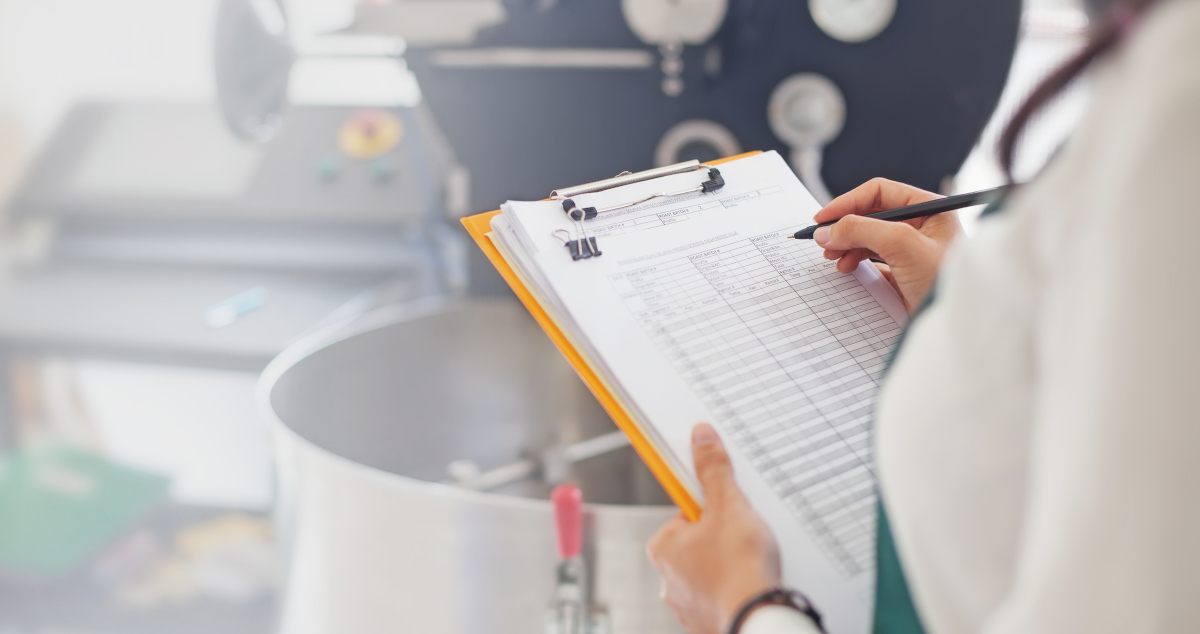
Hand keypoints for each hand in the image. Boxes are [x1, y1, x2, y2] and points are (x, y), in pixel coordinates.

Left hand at [647, 424, 780, 633]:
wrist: (758, 620)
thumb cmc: (740, 570)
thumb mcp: (729, 507)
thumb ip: (714, 471)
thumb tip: (701, 439)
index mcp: (663, 547)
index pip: (686, 512)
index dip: (713, 507)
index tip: (729, 508)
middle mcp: (668, 578)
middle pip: (699, 540)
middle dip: (723, 536)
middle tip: (746, 535)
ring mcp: (687, 603)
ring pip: (711, 568)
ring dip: (731, 563)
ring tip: (752, 562)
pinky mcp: (707, 620)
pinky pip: (722, 593)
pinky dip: (736, 587)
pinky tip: (751, 583)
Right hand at [812, 178, 962, 311]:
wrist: (955, 326)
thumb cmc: (944, 282)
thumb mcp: (902, 245)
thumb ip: (863, 230)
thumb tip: (828, 230)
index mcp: (929, 208)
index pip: (879, 192)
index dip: (848, 202)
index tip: (823, 218)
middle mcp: (922, 225)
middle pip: (871, 214)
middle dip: (845, 226)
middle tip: (824, 241)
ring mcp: (913, 249)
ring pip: (869, 237)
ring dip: (847, 244)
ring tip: (834, 257)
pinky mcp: (905, 272)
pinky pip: (873, 259)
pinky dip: (855, 261)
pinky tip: (848, 268)